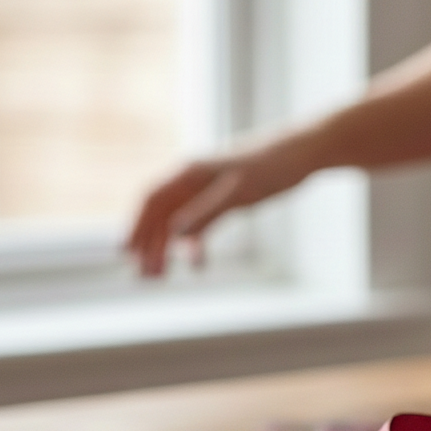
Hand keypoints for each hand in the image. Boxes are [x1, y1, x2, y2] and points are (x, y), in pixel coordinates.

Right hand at [126, 135, 314, 276]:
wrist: (304, 153)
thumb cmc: (273, 166)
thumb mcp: (239, 192)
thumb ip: (207, 212)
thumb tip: (175, 234)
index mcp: (191, 171)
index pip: (153, 200)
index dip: (136, 226)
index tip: (125, 252)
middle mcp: (194, 179)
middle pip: (162, 214)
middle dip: (149, 245)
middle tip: (143, 277)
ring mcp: (209, 189)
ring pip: (179, 222)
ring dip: (167, 248)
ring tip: (159, 276)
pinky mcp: (226, 199)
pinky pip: (201, 224)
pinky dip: (194, 244)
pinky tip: (196, 264)